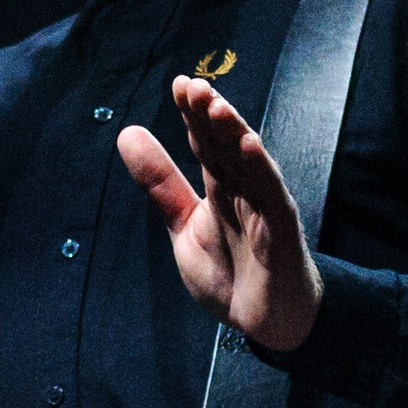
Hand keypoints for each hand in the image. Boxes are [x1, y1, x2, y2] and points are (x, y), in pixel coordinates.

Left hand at [118, 75, 322, 351]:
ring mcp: (264, 205)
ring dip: (233, 131)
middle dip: (209, 114)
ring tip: (215, 105)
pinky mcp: (280, 228)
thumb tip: (127, 134)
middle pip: (225, 144)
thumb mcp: (183, 227)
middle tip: (192, 85)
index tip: (179, 84)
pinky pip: (271, 194)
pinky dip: (261, 169)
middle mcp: (243, 189)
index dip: (192, 114)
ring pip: (248, 161)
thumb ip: (160, 185)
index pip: (205, 142)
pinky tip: (248, 145)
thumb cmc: (231, 273)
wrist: (264, 323)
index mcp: (220, 187)